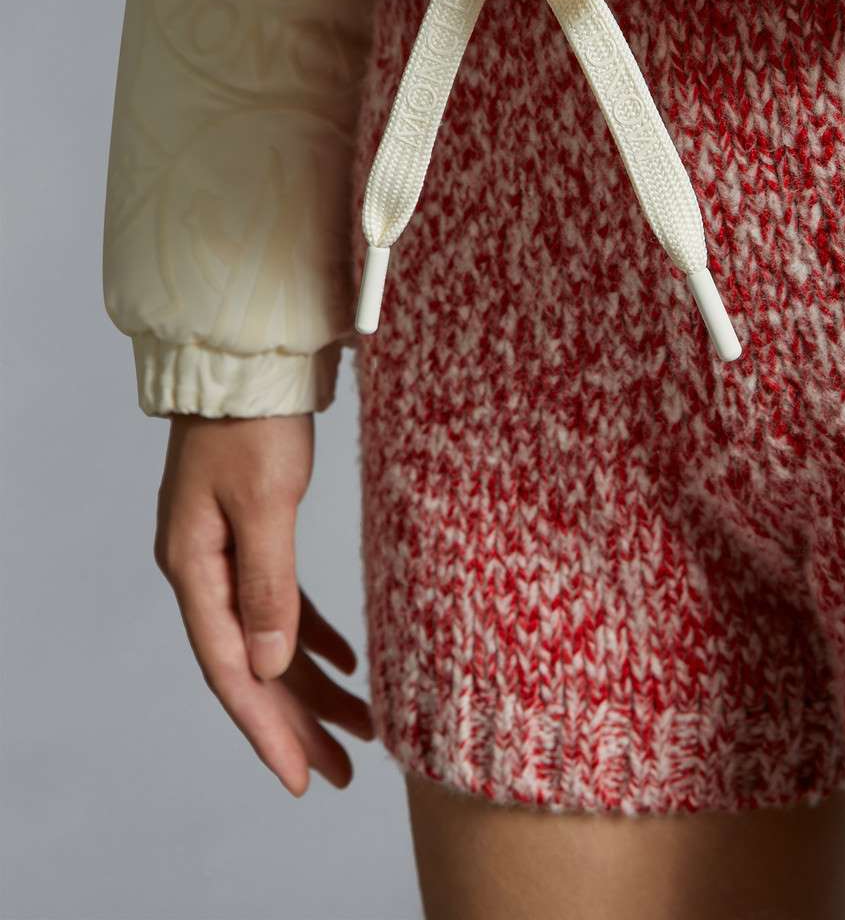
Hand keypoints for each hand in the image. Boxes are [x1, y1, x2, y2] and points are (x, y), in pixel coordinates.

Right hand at [153, 411, 373, 795]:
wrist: (248, 358)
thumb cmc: (253, 422)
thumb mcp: (265, 504)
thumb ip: (266, 587)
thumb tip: (267, 667)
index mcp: (194, 568)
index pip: (229, 670)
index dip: (266, 728)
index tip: (300, 778)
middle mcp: (203, 568)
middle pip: (250, 665)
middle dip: (294, 722)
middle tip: (337, 773)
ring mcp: (225, 550)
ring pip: (268, 638)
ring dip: (310, 685)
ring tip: (357, 730)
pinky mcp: (251, 531)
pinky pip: (280, 602)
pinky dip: (311, 635)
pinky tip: (347, 662)